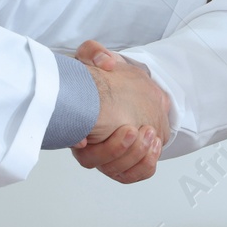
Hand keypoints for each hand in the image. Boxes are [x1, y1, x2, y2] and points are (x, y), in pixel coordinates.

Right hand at [70, 40, 168, 182]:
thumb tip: (104, 61)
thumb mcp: (94, 57)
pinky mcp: (129, 160)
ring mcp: (109, 155)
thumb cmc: (106, 77)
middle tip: (132, 130)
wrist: (126, 85)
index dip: (78, 141)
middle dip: (115, 150)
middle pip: (95, 161)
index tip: (85, 138)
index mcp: (77, 123)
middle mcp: (90, 144)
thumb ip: (93, 52)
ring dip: (135, 156)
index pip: (72, 140)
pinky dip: (145, 165)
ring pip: (117, 170)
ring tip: (149, 134)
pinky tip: (153, 147)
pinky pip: (135, 173)